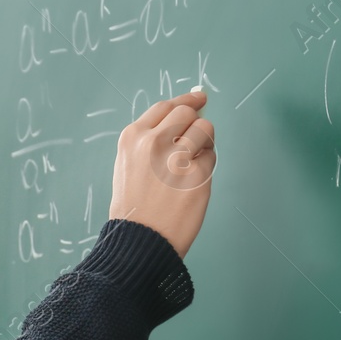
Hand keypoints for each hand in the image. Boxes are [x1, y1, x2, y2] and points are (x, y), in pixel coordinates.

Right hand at [108, 89, 216, 258]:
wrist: (138, 240)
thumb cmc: (134, 207)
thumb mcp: (129, 164)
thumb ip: (152, 140)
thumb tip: (186, 117)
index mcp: (133, 137)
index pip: (166, 107)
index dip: (185, 100)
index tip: (199, 98)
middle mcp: (154, 142)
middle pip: (187, 112)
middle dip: (195, 122)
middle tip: (198, 136)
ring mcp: (177, 157)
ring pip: (205, 130)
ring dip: (204, 143)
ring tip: (191, 165)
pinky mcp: (197, 175)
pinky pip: (211, 158)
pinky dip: (206, 167)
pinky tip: (192, 184)